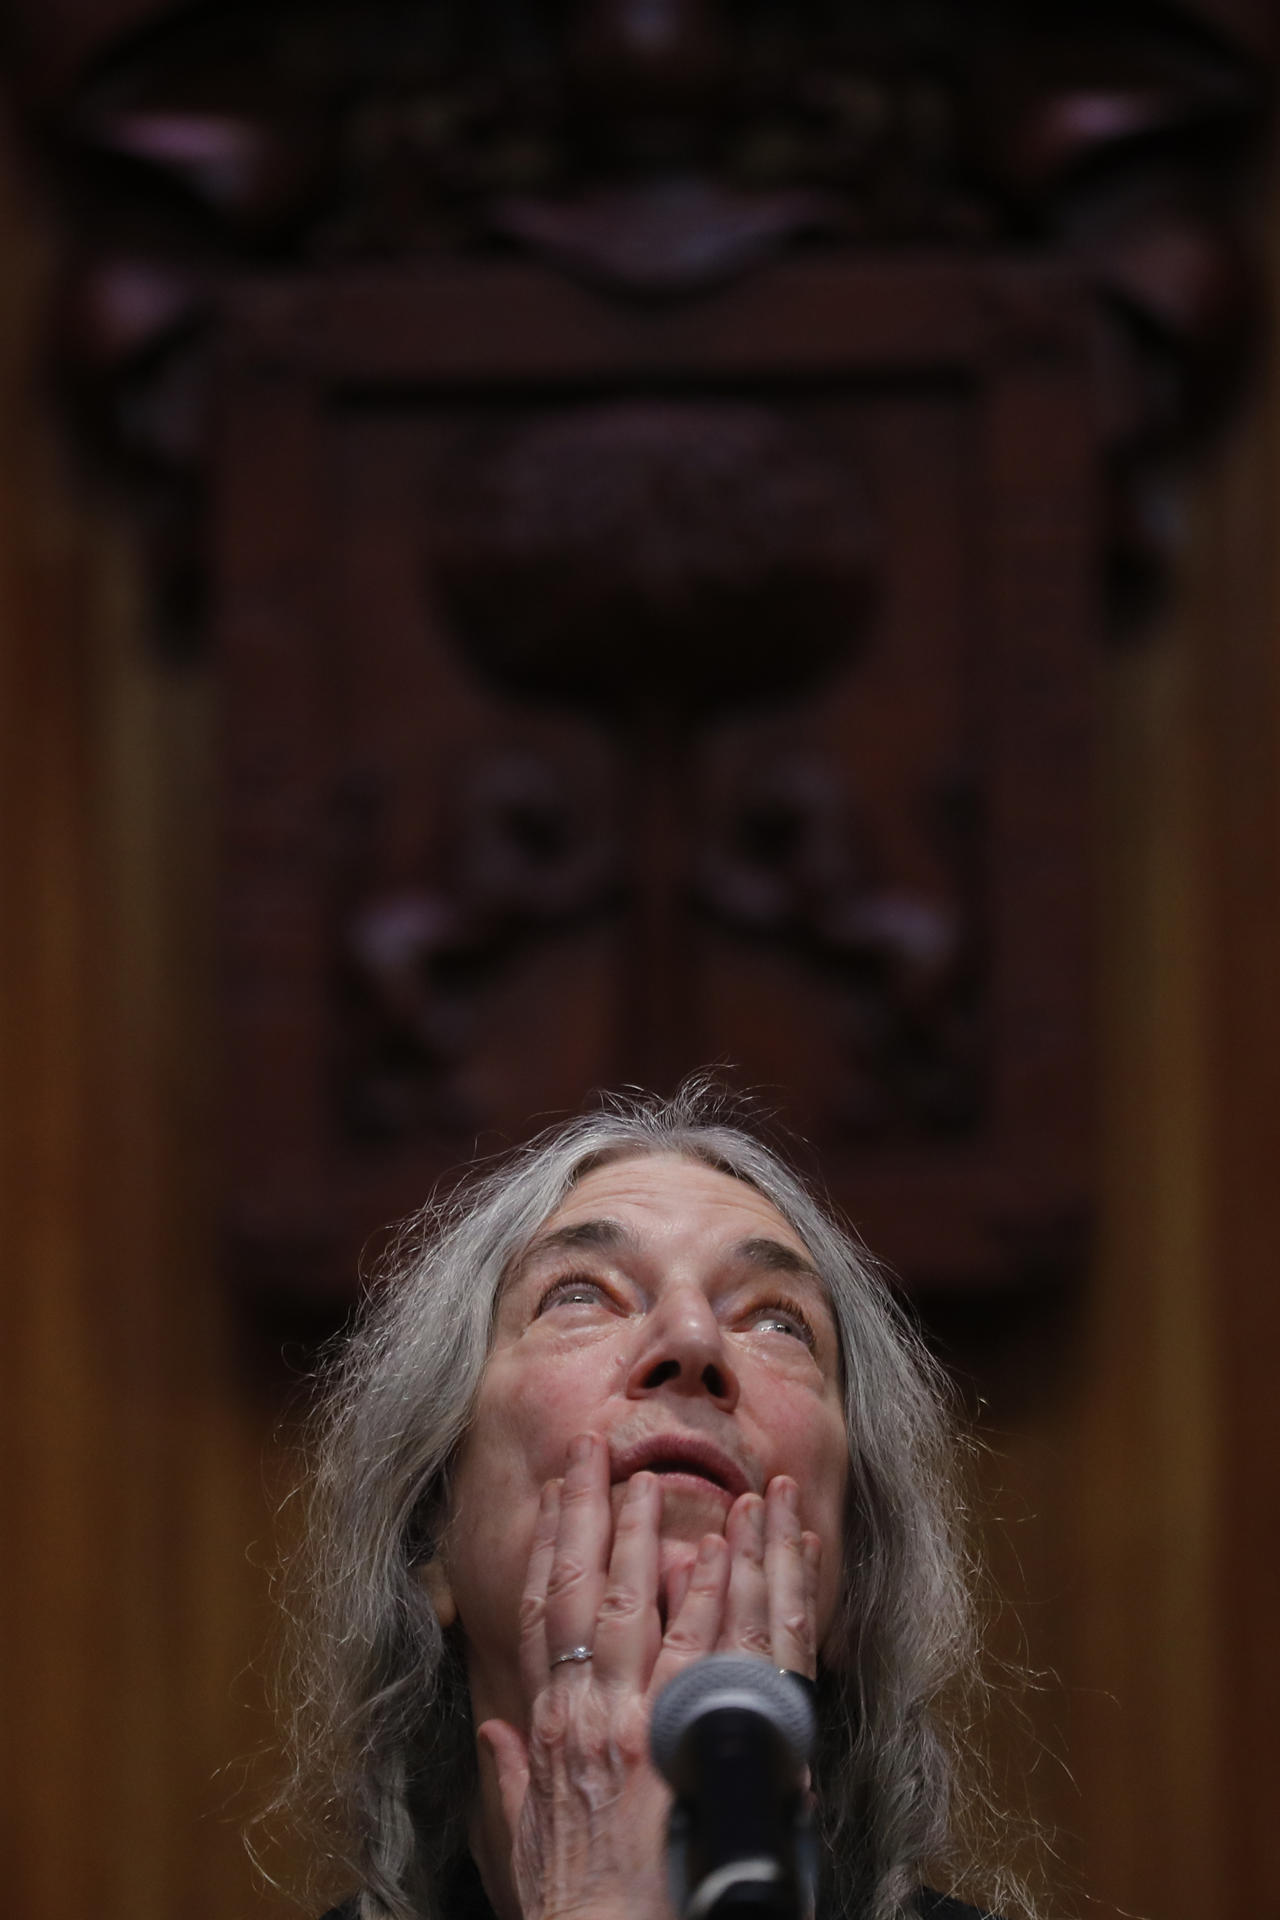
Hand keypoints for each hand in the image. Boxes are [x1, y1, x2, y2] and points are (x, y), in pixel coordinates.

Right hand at [476, 1433, 821, 1919]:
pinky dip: (724, 1589)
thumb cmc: (576, 1909)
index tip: (553, 1495)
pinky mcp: (699, 1742)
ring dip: (656, 1534)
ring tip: (659, 1477)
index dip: (548, 1548)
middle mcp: (592, 1714)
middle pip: (589, 1590)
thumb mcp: (525, 1845)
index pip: (543, 1616)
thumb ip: (508, 1779)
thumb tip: (492, 1726)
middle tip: (596, 1451)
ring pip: (652, 1603)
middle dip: (591, 1513)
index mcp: (550, 1733)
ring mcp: (646, 1723)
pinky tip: (730, 1545)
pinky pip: (718, 1647)